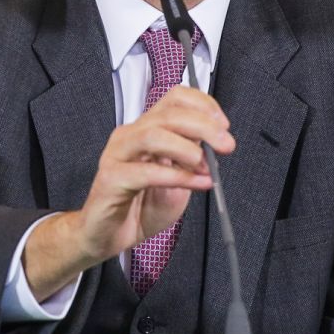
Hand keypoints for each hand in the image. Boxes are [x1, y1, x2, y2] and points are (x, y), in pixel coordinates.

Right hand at [24, 86, 233, 299]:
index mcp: (146, 130)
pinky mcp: (111, 179)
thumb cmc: (139, 207)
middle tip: (226, 145)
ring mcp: (117, 155)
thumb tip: (216, 145)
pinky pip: (146, 172)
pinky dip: (178, 177)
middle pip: (168, 114)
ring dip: (187, 149)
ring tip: (206, 167)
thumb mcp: (178, 180)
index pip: (174, 98)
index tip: (223, 125)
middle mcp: (130, 136)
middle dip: (204, 126)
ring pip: (153, 135)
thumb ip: (193, 160)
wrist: (108, 235)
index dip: (203, 105)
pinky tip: (197, 184)